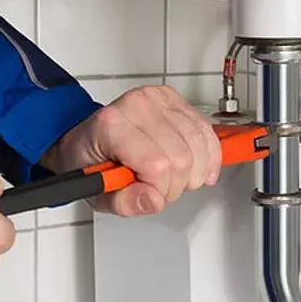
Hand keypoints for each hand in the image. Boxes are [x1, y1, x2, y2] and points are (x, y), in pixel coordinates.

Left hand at [41, 85, 221, 216]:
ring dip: (194, 171)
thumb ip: (125, 203)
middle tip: (161, 188)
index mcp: (111, 126)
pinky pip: (206, 131)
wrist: (92, 137)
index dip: (160, 189)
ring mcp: (158, 99)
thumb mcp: (99, 194)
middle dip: (177, 184)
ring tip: (174, 176)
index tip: (149, 192)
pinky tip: (198, 167)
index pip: (157, 165)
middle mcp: (136, 106)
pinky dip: (208, 155)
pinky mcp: (175, 99)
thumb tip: (153, 200)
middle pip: (182, 158)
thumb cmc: (93, 161)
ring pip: (198, 144)